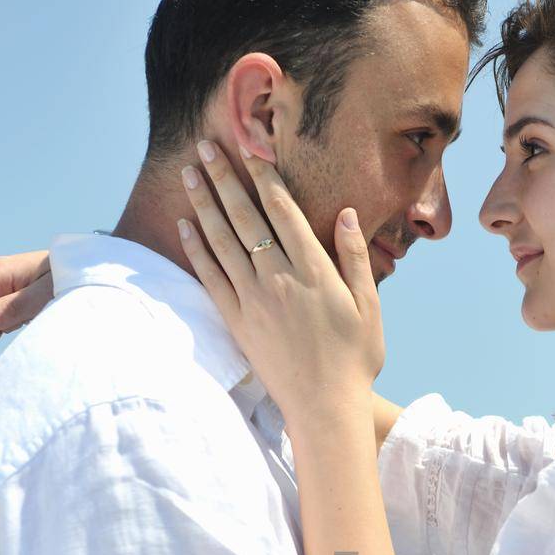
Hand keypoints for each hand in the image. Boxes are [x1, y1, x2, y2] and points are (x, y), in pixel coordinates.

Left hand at [177, 140, 383, 431]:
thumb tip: (347, 213)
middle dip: (224, 178)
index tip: (251, 148)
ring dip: (204, 203)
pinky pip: (211, 278)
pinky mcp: (238, 321)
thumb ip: (355, 257)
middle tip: (206, 146)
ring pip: (222, 241)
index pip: (283, 211)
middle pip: (246, 217)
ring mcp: (254, 299)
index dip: (265, 177)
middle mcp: (279, 278)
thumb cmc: (355, 359)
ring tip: (189, 173)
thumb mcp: (369, 306)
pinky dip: (197, 249)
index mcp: (314, 270)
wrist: (325, 408)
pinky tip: (185, 226)